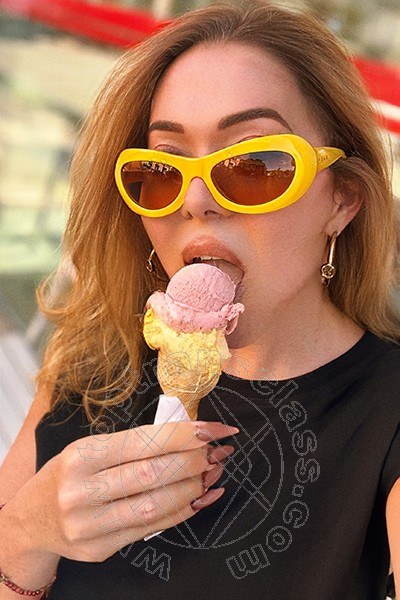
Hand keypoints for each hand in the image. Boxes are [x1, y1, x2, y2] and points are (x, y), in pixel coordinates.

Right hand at [12, 421, 237, 562]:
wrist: (30, 521)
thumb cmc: (68, 474)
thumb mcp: (90, 448)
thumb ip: (133, 444)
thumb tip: (188, 436)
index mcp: (82, 455)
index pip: (144, 441)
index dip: (186, 434)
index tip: (215, 428)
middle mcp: (83, 490)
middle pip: (153, 473)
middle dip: (195, 460)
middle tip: (220, 450)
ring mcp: (90, 524)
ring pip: (156, 504)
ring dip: (194, 486)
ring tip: (215, 471)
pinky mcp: (100, 549)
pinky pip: (151, 528)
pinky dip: (182, 511)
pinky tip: (202, 496)